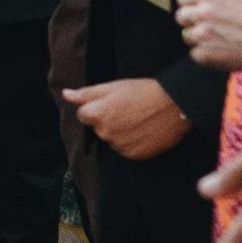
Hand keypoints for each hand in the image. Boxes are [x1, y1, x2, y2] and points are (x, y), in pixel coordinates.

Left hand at [63, 78, 189, 160]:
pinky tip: (144, 131)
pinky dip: (133, 142)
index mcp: (97, 115)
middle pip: (98, 128)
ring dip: (120, 132)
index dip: (96, 107)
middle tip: (128, 109)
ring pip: (113, 140)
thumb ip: (86, 94)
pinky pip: (127, 150)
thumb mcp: (113, 86)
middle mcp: (106, 134)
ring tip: (138, 119)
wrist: (175, 105)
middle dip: (108, 120)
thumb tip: (66, 94)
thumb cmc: (143, 91)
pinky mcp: (135, 156)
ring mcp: (120, 147)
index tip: (112, 103)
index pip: (83, 115)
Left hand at [175, 0, 241, 74]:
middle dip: (193, 22)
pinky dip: (207, 55)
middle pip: (181, 17)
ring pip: (187, 37)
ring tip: (222, 40)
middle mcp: (202, 11)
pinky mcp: (206, 54)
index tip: (198, 11)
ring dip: (200, 39)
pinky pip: (195, 54)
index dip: (191, 5)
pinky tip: (224, 51)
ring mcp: (203, 34)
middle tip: (211, 28)